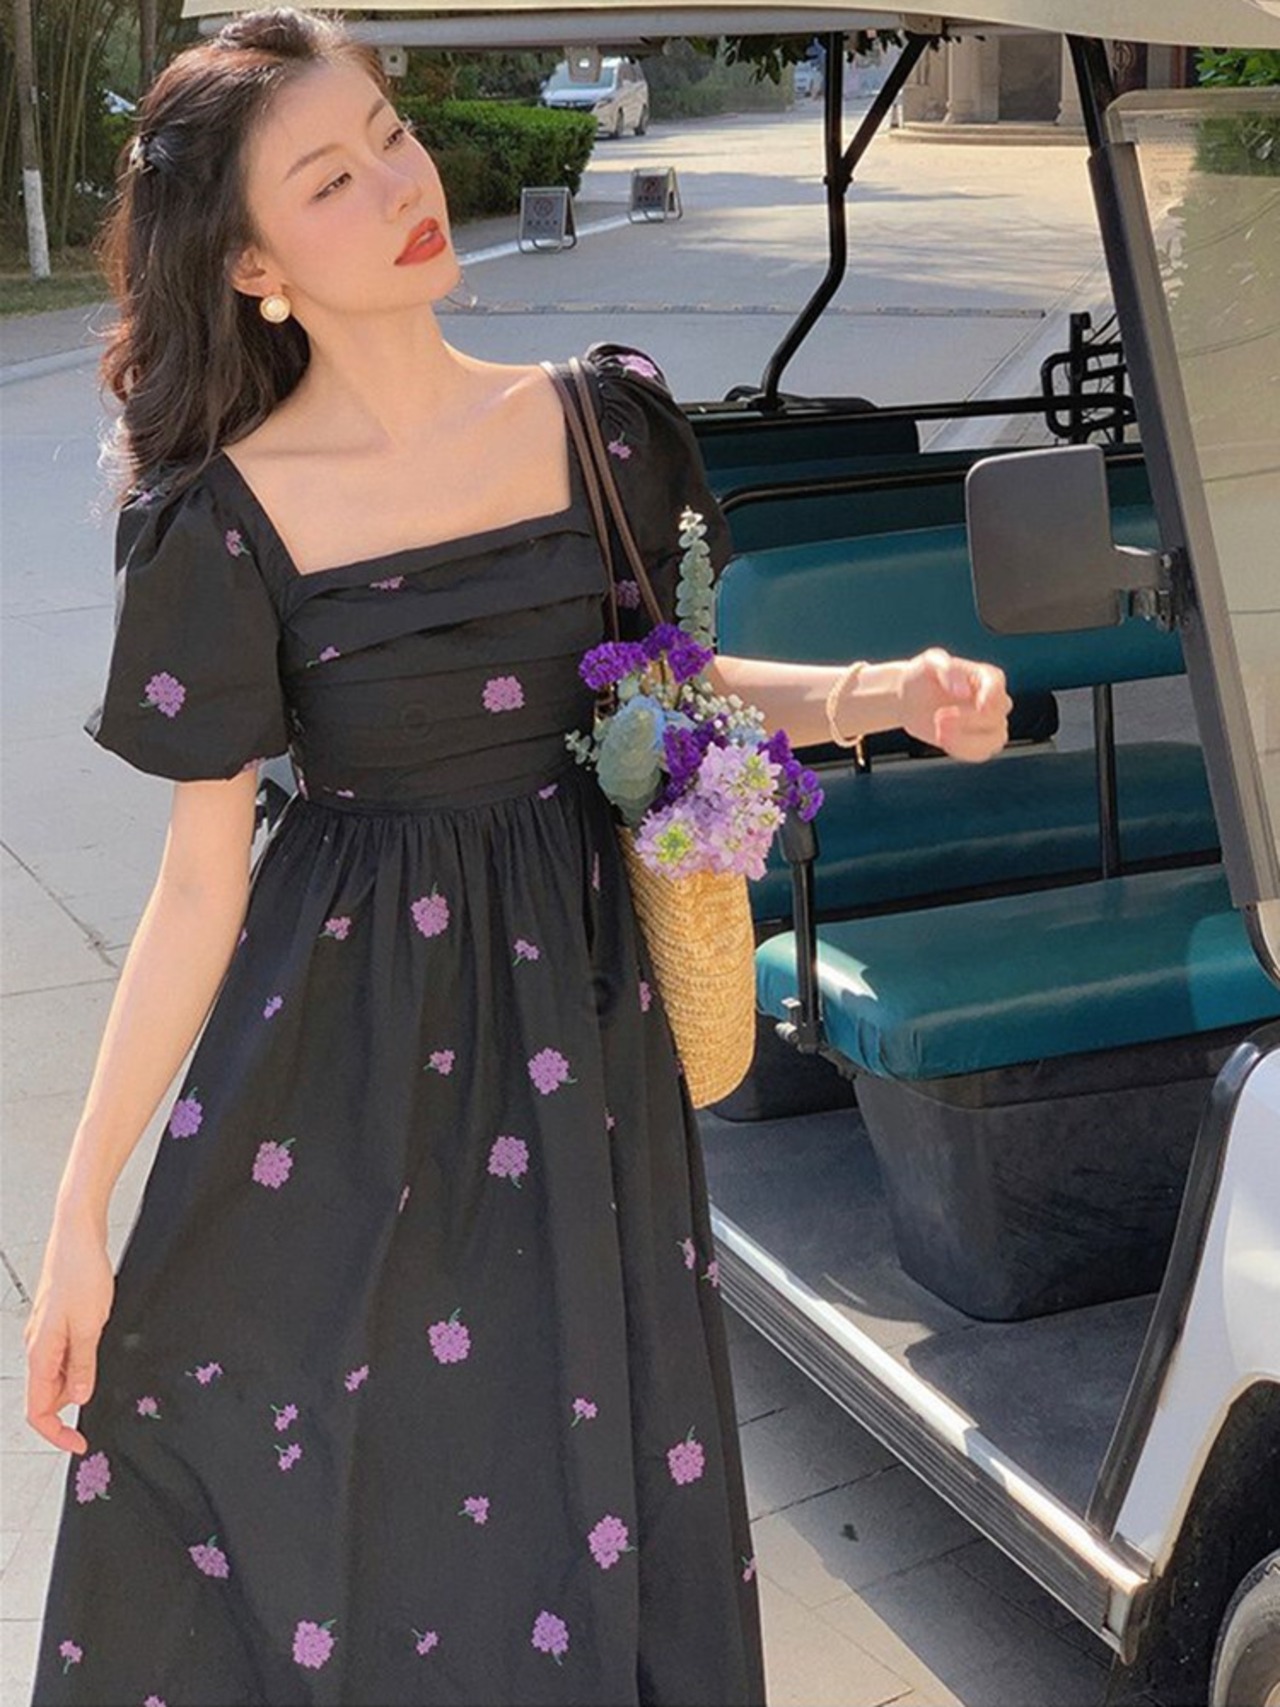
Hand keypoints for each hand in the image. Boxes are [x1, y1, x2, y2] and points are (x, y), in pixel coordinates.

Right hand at [24, 1211, 114, 1454]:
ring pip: (57, 1374)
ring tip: (102, 1352)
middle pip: (48, 1395)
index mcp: (40, 1352)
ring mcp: (45, 1334)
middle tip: (101, 1392)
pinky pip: (64, 1353)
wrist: (78, 1235)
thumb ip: (83, 1365)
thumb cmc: (80, 1272)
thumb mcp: (90, 1325)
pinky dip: (80, 1359)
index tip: (78, 1443)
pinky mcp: (56, 1321)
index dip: (56, 1433)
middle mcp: (37, 1346)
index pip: (37, 1410)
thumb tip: (80, 1397)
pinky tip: (97, 1342)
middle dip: (72, 1403)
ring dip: (79, 1377)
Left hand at [899, 648, 1010, 762]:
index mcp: (986, 676)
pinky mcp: (979, 743)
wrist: (910, 699)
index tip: (981, 706)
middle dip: (969, 720)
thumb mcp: (929, 663)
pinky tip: (943, 741)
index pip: (997, 684)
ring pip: (995, 739)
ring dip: (968, 741)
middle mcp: (993, 700)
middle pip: (996, 715)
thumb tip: (964, 691)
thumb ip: (947, 669)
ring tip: (939, 734)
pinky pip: (982, 753)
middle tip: (938, 717)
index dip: (992, 696)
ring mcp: (990, 724)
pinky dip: (963, 751)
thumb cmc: (923, 676)